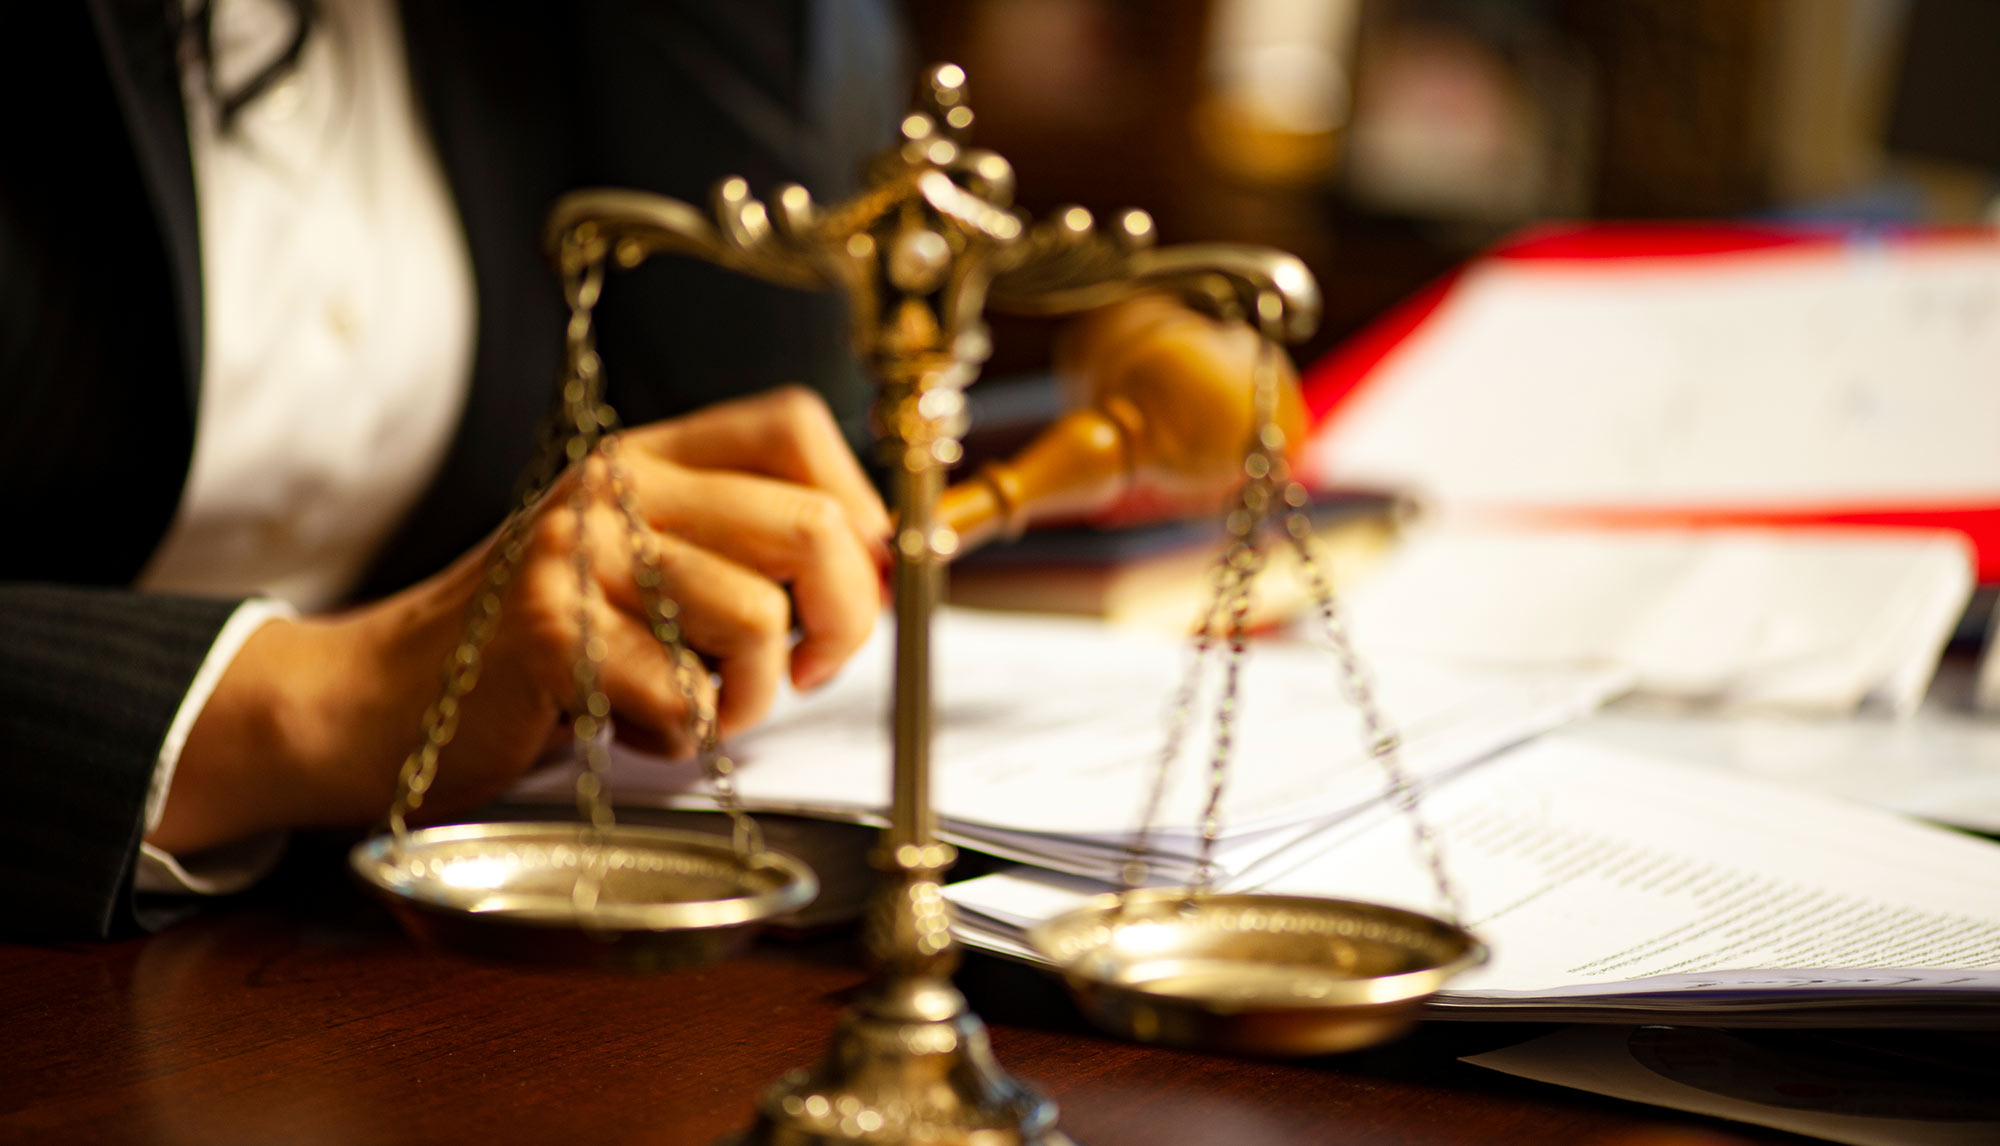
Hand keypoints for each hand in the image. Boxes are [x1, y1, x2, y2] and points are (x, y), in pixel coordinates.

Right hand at [148, 386, 889, 854]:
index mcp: (649, 457)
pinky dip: (680, 738)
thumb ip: (742, 549)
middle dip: (845, 622)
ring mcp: (578, 553)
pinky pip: (688, 697)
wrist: (377, 697)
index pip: (798, 425)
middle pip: (811, 526)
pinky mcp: (551, 633)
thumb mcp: (640, 565)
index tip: (857, 584)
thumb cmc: (535, 649)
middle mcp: (615, 485)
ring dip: (750, 696)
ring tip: (692, 704)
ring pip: (760, 619)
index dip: (861, 511)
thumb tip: (884, 566)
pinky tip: (628, 727)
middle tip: (805, 671)